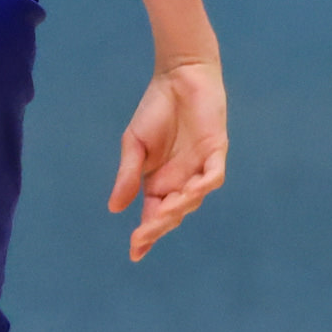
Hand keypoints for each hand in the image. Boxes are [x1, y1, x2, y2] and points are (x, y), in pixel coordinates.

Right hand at [110, 57, 229, 259]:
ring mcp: (200, 168)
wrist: (177, 78)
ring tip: (163, 215)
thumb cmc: (156, 111)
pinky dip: (203, 186)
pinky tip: (190, 192)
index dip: (146, 235)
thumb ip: (128, 176)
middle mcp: (181, 180)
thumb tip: (115, 209)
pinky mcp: (216, 152)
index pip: (153, 214)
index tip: (135, 253)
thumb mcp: (134, 146)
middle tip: (143, 237)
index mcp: (159, 182)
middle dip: (158, 226)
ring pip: (193, 199)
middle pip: (172, 212)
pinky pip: (213, 176)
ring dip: (178, 208)